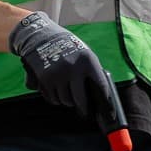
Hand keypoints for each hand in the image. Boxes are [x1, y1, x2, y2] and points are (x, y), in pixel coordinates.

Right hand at [9, 12, 116, 129]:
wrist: (42, 38)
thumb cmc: (67, 48)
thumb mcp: (84, 55)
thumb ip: (91, 72)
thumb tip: (98, 94)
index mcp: (87, 61)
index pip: (100, 86)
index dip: (105, 101)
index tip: (108, 112)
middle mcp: (73, 69)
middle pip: (80, 99)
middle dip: (83, 108)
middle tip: (85, 113)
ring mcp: (57, 75)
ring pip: (65, 101)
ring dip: (67, 101)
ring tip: (67, 95)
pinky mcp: (44, 80)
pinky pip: (52, 98)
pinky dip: (55, 99)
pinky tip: (56, 92)